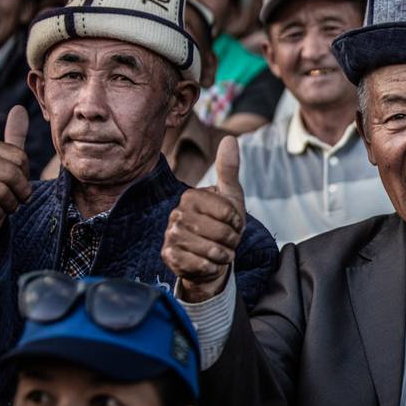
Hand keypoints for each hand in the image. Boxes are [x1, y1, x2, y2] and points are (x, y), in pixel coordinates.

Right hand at [0, 105, 31, 267]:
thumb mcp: (10, 159)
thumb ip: (15, 135)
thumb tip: (19, 108)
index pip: (20, 158)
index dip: (25, 174)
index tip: (17, 180)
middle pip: (12, 174)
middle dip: (20, 192)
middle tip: (14, 197)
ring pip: (2, 192)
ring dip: (10, 204)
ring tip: (3, 204)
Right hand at [162, 136, 245, 301]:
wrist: (211, 257)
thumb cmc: (222, 225)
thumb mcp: (230, 197)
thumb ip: (229, 169)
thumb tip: (230, 138)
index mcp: (191, 197)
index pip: (226, 211)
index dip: (237, 221)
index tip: (234, 223)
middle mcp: (176, 214)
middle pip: (219, 231)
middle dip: (231, 240)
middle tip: (227, 240)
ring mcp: (170, 236)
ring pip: (209, 249)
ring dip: (222, 254)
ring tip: (219, 251)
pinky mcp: (169, 257)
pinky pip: (198, 264)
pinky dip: (211, 267)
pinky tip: (209, 263)